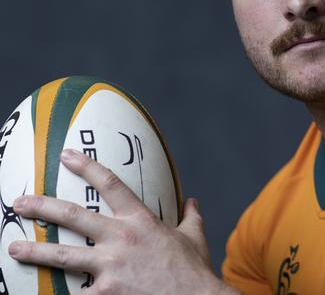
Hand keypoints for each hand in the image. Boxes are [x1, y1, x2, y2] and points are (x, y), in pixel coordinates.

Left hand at [8, 149, 228, 294]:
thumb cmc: (194, 271)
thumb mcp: (194, 237)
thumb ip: (191, 217)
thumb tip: (192, 202)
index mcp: (141, 221)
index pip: (111, 184)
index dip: (87, 167)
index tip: (67, 156)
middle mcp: (122, 238)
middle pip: (75, 216)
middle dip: (44, 206)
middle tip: (21, 201)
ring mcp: (111, 267)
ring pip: (64, 255)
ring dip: (35, 250)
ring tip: (14, 247)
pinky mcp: (106, 294)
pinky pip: (75, 294)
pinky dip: (59, 294)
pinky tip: (38, 292)